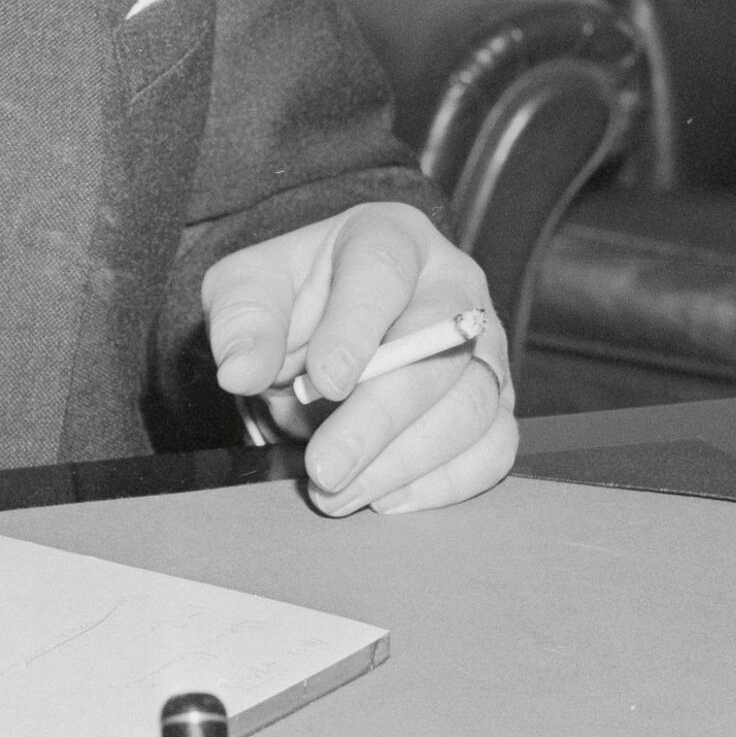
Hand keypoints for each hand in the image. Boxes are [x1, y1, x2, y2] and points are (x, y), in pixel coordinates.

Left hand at [201, 203, 516, 516]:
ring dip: (405, 461)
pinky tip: (386, 498)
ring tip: (341, 493)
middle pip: (440, 349)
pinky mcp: (494, 402)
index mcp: (390, 238)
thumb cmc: (291, 302)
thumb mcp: (246, 292)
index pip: (384, 270)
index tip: (324, 381)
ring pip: (472, 405)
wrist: (320, 334)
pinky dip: (444, 483)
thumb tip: (241, 368)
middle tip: (325, 469)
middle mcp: (452, 285)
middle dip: (379, 417)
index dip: (357, 326)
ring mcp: (483, 347)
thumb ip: (242, 322)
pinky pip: (494, 448)